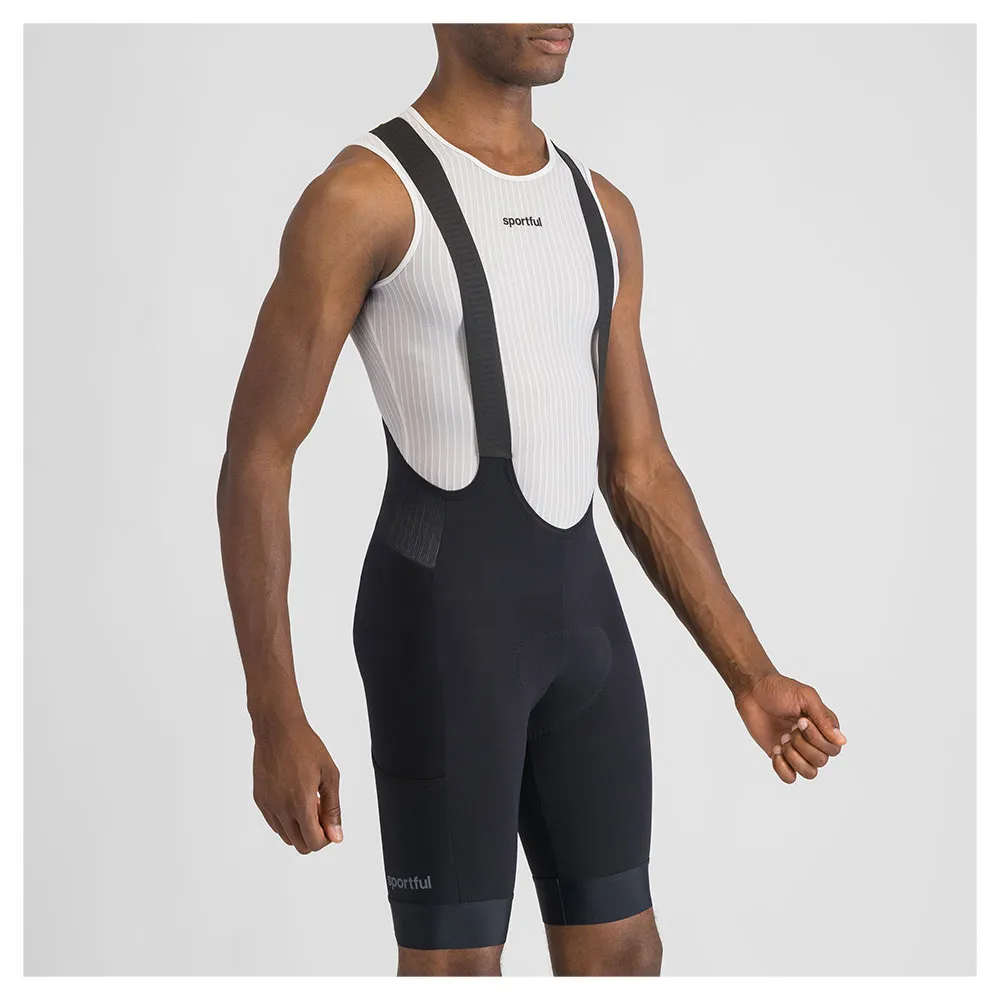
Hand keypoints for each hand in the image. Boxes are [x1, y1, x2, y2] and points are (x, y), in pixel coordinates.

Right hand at [251, 714, 342, 852]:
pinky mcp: (259, 800)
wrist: (278, 729)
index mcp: (300, 803)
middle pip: (300, 845)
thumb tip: (336, 835)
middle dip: (314, 835)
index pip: (313, 843)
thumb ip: (333, 808)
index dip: (327, 838)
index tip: (331, 825)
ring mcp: (267, 806)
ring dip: (300, 828)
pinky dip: (287, 820)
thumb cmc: (305, 746)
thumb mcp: (329, 775)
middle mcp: (280, 809)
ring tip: (309, 802)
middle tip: (321, 812)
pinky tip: (295, 799)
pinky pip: (274, 824)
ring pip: (286, 837)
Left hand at [734, 673, 846, 783]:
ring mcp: (798, 751)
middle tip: (789, 728)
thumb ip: (824, 719)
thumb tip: (842, 741)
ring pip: (809, 773)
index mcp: (825, 727)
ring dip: (793, 757)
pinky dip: (782, 767)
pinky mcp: (781, 757)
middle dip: (802, 745)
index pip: (833, 749)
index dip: (816, 739)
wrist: (752, 691)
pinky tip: (775, 749)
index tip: (800, 720)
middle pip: (821, 761)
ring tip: (782, 739)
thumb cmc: (780, 689)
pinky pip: (790, 777)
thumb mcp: (805, 697)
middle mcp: (815, 742)